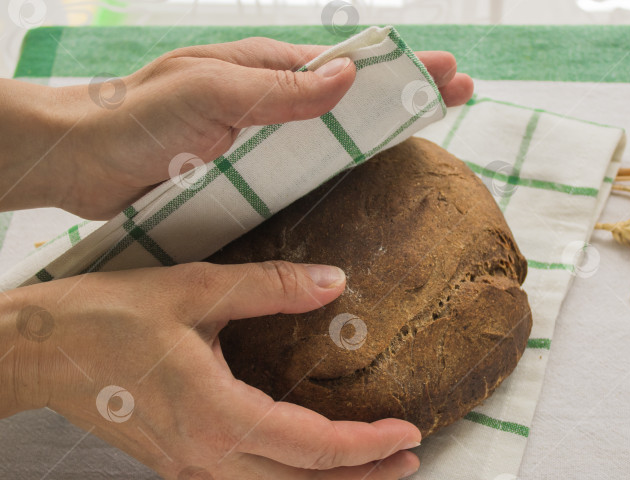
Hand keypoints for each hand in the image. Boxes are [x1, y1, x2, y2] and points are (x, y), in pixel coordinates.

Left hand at [0, 38, 472, 218]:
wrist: (84, 159)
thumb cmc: (139, 116)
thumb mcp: (209, 94)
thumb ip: (277, 89)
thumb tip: (347, 75)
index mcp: (265, 69)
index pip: (347, 64)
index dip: (400, 69)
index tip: (448, 74)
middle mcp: (269, 98)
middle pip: (351, 93)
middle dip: (403, 91)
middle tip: (454, 96)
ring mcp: (261, 134)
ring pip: (334, 128)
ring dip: (379, 127)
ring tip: (422, 129)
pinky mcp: (248, 170)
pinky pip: (306, 164)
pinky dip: (342, 163)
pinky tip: (364, 172)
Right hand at [0, 261, 420, 479]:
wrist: (41, 350)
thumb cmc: (110, 317)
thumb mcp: (197, 288)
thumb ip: (273, 287)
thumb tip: (335, 281)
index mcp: (219, 416)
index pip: (316, 445)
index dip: (370, 443)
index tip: (410, 430)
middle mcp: (210, 458)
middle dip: (366, 477)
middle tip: (408, 455)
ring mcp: (192, 475)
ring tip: (370, 477)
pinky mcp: (179, 474)